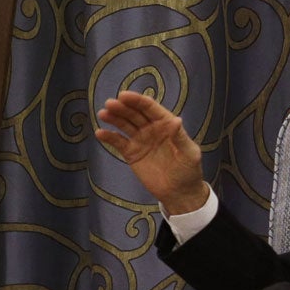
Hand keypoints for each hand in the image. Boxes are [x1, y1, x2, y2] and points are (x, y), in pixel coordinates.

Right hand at [94, 90, 209, 213]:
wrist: (179, 193)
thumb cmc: (189, 171)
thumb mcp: (189, 154)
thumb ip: (180, 137)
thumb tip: (176, 120)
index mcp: (166, 124)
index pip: (150, 108)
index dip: (137, 101)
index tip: (123, 96)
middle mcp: (151, 129)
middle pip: (134, 114)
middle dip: (122, 108)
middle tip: (109, 104)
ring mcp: (140, 140)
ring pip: (124, 125)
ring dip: (113, 118)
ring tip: (102, 114)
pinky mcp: (131, 153)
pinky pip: (118, 142)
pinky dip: (109, 137)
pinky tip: (100, 133)